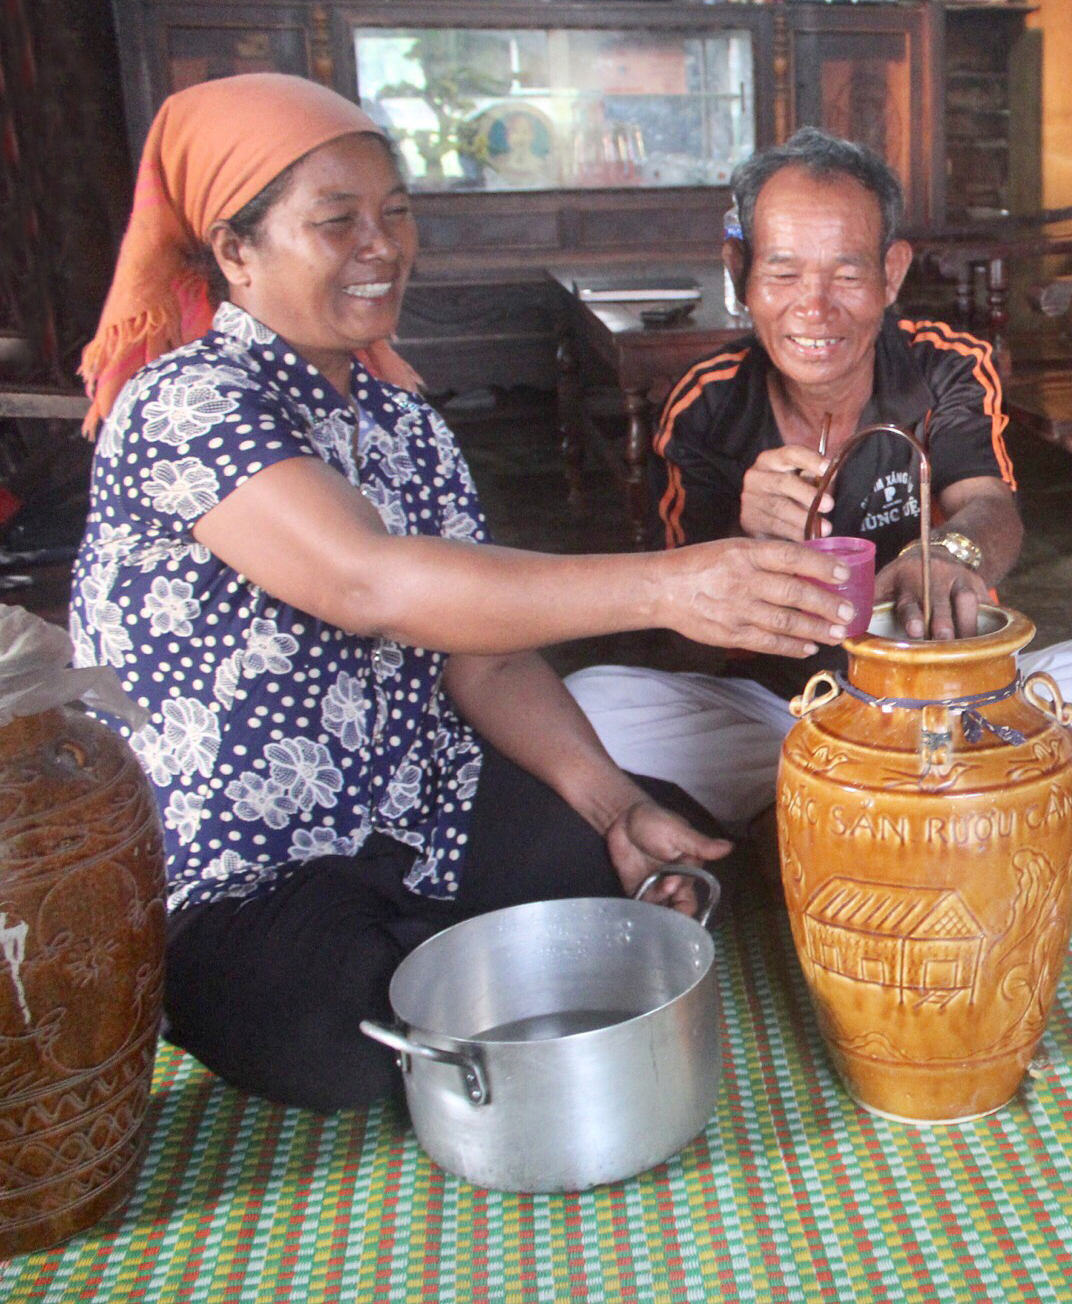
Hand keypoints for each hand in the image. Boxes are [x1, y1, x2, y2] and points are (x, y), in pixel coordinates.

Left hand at [605, 798, 730, 915]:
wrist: (622, 817)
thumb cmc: (655, 820)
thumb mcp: (678, 832)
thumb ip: (700, 845)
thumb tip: (729, 847)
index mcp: (688, 873)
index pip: (691, 900)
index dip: (684, 907)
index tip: (675, 906)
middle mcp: (673, 885)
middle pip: (676, 912)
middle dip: (670, 918)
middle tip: (660, 916)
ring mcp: (653, 889)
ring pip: (658, 913)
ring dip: (654, 915)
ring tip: (646, 906)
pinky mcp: (636, 890)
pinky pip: (640, 908)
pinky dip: (640, 915)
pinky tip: (636, 917)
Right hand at [656, 537, 855, 656]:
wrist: (662, 588)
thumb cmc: (701, 565)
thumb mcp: (732, 547)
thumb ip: (766, 557)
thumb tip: (808, 568)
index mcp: (744, 553)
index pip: (791, 557)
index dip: (821, 565)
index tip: (844, 574)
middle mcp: (742, 580)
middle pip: (793, 593)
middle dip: (825, 604)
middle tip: (848, 612)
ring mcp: (736, 610)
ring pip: (784, 622)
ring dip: (815, 629)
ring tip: (837, 633)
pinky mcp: (730, 634)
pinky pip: (767, 643)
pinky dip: (791, 646)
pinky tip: (809, 647)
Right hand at [740, 446, 833, 540]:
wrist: (760, 517)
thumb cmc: (787, 495)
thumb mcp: (800, 481)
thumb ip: (812, 479)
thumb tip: (828, 478)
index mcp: (771, 460)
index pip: (790, 454)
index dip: (810, 460)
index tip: (829, 468)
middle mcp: (756, 477)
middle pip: (783, 482)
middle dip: (808, 494)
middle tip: (829, 505)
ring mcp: (750, 500)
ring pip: (779, 508)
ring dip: (804, 518)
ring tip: (825, 527)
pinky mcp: (749, 521)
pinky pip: (774, 527)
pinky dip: (794, 533)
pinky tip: (809, 538)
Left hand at [876, 552, 989, 639]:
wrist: (941, 551)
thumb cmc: (906, 578)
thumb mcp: (886, 581)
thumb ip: (873, 603)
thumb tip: (852, 631)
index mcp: (906, 578)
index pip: (908, 599)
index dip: (912, 615)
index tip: (916, 631)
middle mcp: (935, 576)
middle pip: (940, 601)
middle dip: (943, 622)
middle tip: (944, 641)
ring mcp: (960, 579)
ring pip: (968, 601)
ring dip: (967, 625)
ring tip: (968, 650)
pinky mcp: (979, 585)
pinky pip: (986, 604)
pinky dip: (988, 622)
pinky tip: (988, 642)